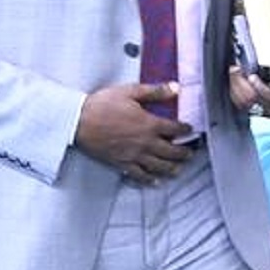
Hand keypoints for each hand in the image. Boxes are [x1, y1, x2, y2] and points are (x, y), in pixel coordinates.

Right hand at [75, 82, 192, 181]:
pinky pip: (138, 175)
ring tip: (179, 169)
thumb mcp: (131, 91)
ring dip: (171, 169)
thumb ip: (155, 91)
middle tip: (191, 154)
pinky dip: (149, 180)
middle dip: (183, 153)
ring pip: (158, 166)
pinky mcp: (120, 163)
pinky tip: (155, 182)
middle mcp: (144, 142)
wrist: (78, 122)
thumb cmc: (103, 105)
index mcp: (149, 124)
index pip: (174, 129)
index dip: (185, 130)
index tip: (190, 130)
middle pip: (170, 151)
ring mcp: (133, 155)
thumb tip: (176, 88)